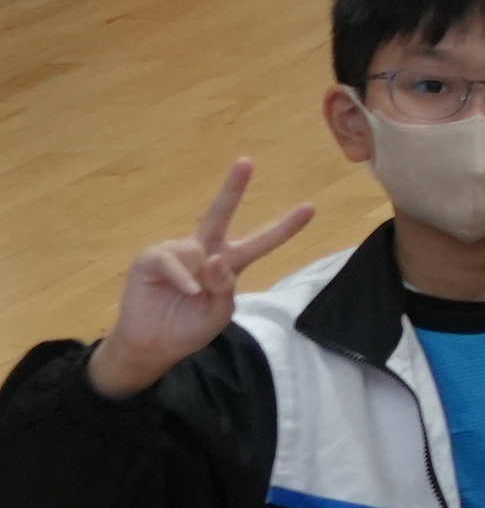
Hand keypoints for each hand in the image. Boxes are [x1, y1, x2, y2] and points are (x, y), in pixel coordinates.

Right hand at [90, 161, 316, 400]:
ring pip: (199, 250)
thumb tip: (216, 259)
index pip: (260, 242)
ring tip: (193, 296)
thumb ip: (225, 290)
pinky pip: (172, 260)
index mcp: (228, 265)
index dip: (284, 227)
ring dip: (202, 275)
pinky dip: (182, 277)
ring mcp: (178, 252)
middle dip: (233, 187)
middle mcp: (204, 252)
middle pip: (220, 214)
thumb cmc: (189, 328)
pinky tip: (188, 290)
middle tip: (246, 161)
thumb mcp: (219, 315)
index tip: (310, 208)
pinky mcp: (151, 258)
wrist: (153, 346)